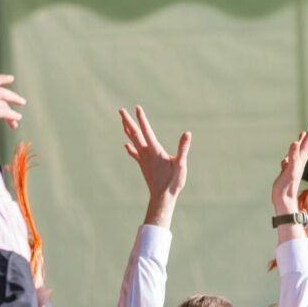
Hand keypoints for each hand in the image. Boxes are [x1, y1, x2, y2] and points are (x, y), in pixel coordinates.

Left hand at [119, 106, 190, 227]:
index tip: (137, 108)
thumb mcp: (181, 164)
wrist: (162, 198)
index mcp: (155, 151)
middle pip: (135, 134)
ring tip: (123, 121)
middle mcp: (146, 154)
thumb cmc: (173, 182)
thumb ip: (183, 148)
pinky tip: (126, 145)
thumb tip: (187, 133)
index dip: (142, 119)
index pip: (147, 132)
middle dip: (128, 121)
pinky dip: (130, 148)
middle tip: (120, 110)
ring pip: (133, 141)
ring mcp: (143, 160)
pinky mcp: (143, 166)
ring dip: (128, 130)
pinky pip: (135, 154)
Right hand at [271, 114, 307, 213]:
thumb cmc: (286, 187)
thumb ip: (292, 157)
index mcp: (301, 158)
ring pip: (301, 148)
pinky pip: (293, 155)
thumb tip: (295, 143)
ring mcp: (295, 164)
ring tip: (306, 131)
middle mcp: (300, 159)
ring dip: (304, 139)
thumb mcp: (289, 171)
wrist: (284, 200)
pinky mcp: (289, 168)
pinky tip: (293, 148)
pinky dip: (294, 149)